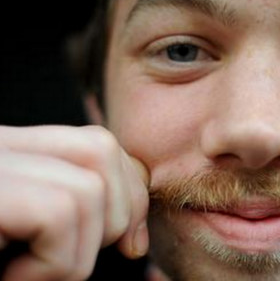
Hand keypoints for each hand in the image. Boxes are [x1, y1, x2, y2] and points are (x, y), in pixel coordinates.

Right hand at [0, 125, 149, 280]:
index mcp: (14, 151)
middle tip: (75, 265)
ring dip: (79, 253)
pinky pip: (58, 214)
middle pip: (102, 149)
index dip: (130, 193)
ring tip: (32, 274)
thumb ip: (75, 214)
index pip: (98, 143)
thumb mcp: (32, 238)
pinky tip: (13, 278)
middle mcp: (1, 145)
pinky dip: (55, 265)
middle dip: (119, 217)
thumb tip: (136, 236)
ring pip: (88, 187)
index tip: (131, 245)